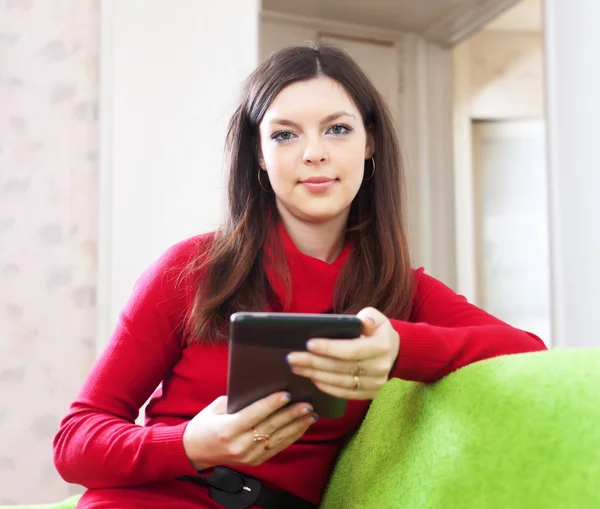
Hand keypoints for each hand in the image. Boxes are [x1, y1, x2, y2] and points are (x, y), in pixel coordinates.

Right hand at [182, 392, 317, 470]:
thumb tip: (262, 388)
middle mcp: (239, 445)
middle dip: (291, 414)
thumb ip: (238, 399)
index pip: (255, 414)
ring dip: (297, 426)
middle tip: (307, 404)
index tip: (287, 394)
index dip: (272, 404)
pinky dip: (292, 436)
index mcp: (228, 429)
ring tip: (311, 414)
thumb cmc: (206, 423)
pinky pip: (277, 447)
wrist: (195, 451)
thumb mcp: (216, 407)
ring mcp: (248, 456)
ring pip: (278, 439)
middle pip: (270, 427)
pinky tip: (302, 426)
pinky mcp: (255, 462)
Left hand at [286, 307, 399, 400]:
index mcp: (382, 346)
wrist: (394, 352)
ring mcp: (376, 383)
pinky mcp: (370, 393)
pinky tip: (312, 378)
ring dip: (315, 375)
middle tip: (292, 358)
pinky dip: (326, 386)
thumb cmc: (377, 330)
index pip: (352, 349)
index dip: (329, 348)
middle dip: (314, 363)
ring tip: (296, 367)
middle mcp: (381, 367)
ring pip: (340, 381)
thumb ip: (368, 317)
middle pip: (342, 367)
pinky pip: (345, 393)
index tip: (308, 344)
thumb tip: (362, 322)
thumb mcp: (376, 317)